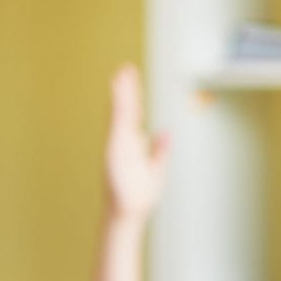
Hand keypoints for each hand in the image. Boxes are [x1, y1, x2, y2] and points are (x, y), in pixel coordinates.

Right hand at [104, 64, 170, 222]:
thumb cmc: (139, 196)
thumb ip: (160, 150)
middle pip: (126, 110)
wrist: (129, 213)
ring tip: (120, 76)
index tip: (131, 77)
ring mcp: (117, 146)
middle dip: (126, 89)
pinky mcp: (114, 153)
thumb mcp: (156, 169)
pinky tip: (119, 99)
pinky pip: (117, 129)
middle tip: (126, 68)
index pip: (133, 114)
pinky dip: (118, 114)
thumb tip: (166, 132)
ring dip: (120, 96)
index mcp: (131, 144)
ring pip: (120, 116)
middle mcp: (122, 141)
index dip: (133, 96)